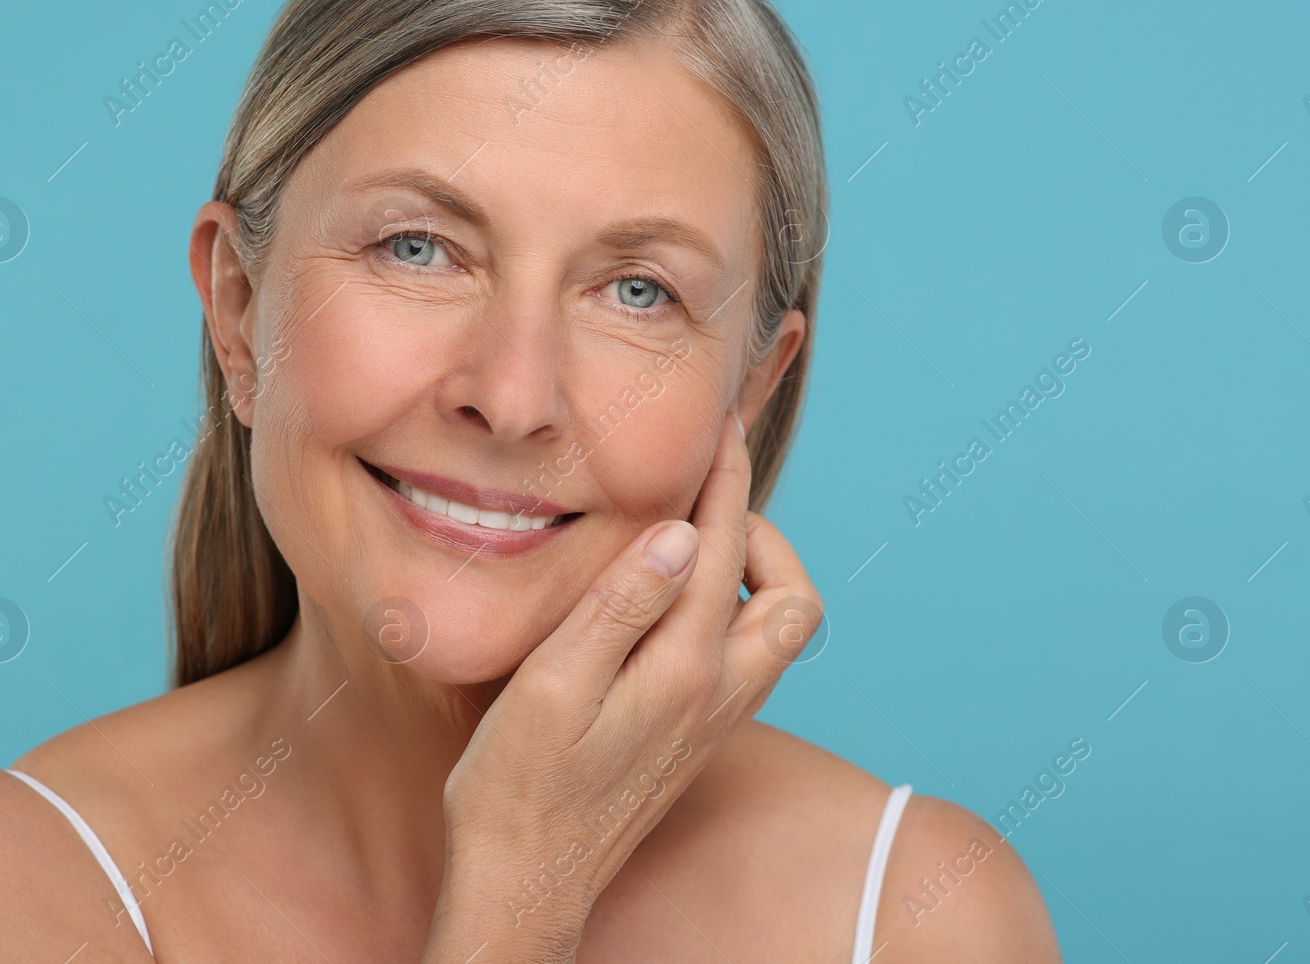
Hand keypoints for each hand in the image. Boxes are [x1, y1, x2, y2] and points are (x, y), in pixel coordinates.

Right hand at [422, 410, 823, 961]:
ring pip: (777, 633)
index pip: (723, 548)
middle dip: (762, 532)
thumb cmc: (518, 789)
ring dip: (753, 575)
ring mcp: (713, 723)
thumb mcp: (551, 688)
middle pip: (791, 598)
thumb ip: (619, 606)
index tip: (715, 425)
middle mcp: (718, 696)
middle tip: (704, 498)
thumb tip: (683, 535)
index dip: (723, 477)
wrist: (526, 885)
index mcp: (685, 671)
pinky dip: (730, 612)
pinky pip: (746, 659)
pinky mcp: (696, 740)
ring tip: (690, 545)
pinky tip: (669, 606)